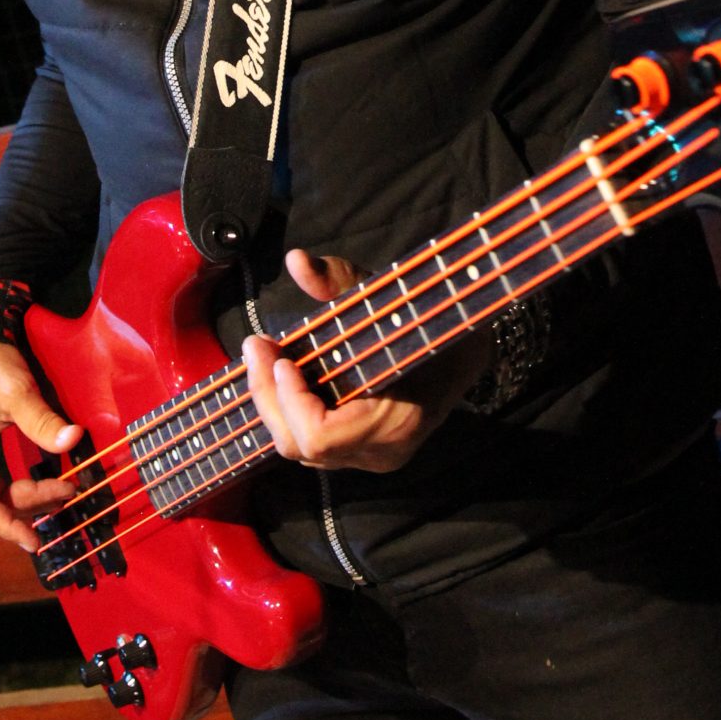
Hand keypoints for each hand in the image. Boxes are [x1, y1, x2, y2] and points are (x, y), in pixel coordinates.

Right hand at [0, 335, 80, 552]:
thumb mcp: (15, 389)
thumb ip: (41, 420)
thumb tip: (73, 441)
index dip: (7, 526)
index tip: (35, 540)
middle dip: (30, 504)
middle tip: (69, 491)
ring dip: (29, 494)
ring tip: (65, 487)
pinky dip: (21, 484)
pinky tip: (46, 484)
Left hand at [241, 247, 489, 474]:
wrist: (464, 356)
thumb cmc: (426, 324)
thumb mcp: (386, 297)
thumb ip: (340, 279)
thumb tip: (297, 261)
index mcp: (394, 423)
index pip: (320, 436)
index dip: (290, 401)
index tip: (281, 358)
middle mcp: (381, 453)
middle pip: (300, 446)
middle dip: (268, 397)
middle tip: (256, 347)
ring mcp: (371, 458)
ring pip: (300, 448)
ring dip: (274, 403)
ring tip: (264, 358)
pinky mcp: (361, 454)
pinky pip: (312, 442)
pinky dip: (290, 410)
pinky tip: (281, 375)